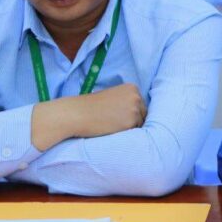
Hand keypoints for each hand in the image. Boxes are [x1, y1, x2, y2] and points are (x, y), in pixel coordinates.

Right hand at [31, 83, 145, 150]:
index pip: (141, 105)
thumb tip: (141, 115)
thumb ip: (127, 102)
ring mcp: (135, 109)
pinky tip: (112, 129)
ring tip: (112, 125)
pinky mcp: (131, 122)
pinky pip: (134, 132)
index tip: (117, 115)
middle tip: (113, 122)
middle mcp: (136, 96)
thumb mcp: (113, 97)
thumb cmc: (92, 107)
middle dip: (132, 121)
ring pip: (140, 124)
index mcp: (132, 88)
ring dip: (129, 128)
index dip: (130, 113)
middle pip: (143, 114)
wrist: (78, 113)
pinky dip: (125, 133)